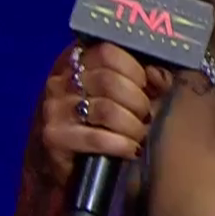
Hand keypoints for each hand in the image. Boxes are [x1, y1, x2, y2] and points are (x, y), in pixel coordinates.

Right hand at [29, 41, 174, 189]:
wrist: (57, 163)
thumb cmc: (95, 121)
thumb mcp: (112, 93)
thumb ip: (138, 79)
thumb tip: (160, 75)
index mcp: (74, 60)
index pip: (107, 52)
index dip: (134, 69)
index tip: (146, 86)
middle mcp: (60, 80)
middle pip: (109, 81)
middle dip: (138, 101)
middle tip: (146, 115)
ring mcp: (54, 108)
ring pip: (106, 110)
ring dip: (133, 125)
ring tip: (140, 134)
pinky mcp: (54, 137)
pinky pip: (98, 138)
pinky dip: (122, 145)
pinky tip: (132, 150)